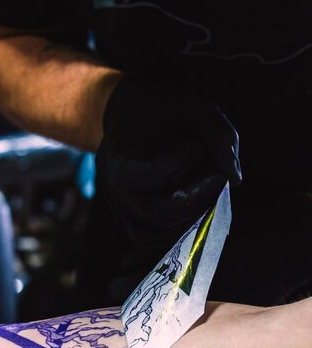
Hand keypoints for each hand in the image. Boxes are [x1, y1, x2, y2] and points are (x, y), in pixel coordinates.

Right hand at [97, 77, 241, 248]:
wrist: (133, 114)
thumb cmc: (163, 108)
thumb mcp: (196, 108)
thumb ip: (219, 137)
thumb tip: (233, 179)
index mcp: (119, 157)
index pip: (149, 176)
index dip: (179, 163)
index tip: (195, 145)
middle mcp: (113, 189)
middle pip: (155, 212)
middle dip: (194, 198)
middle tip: (217, 177)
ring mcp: (120, 208)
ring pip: (152, 235)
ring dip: (188, 219)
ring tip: (207, 193)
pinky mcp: (131, 220)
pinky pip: (150, 239)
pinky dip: (176, 232)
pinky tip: (197, 207)